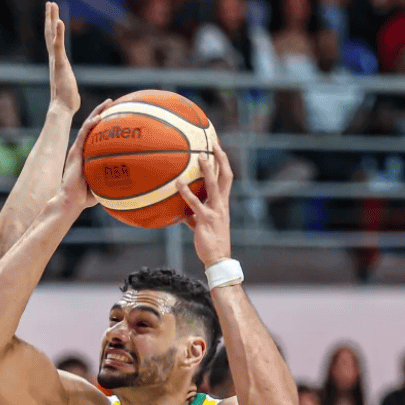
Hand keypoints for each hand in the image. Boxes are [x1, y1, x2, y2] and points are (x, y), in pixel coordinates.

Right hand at [45, 3, 79, 113]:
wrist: (62, 109)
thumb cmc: (67, 101)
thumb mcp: (69, 88)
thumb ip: (69, 84)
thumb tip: (72, 93)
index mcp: (57, 62)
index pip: (53, 41)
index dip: (52, 28)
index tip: (52, 15)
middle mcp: (54, 59)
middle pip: (49, 34)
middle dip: (49, 17)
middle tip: (49, 2)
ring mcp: (56, 61)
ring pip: (51, 36)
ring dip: (52, 19)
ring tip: (52, 5)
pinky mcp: (60, 64)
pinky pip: (58, 46)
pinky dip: (58, 33)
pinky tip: (59, 21)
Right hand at [58, 99, 113, 212]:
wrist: (71, 200)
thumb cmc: (86, 197)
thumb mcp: (104, 185)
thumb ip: (114, 179)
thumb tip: (133, 180)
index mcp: (88, 154)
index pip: (98, 135)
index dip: (106, 124)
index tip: (117, 114)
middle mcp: (83, 149)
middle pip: (93, 125)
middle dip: (102, 112)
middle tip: (113, 102)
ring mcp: (78, 149)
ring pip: (88, 125)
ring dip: (98, 112)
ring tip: (108, 103)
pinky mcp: (74, 151)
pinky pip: (83, 134)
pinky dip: (90, 124)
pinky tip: (99, 118)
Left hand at [176, 138, 233, 266]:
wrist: (218, 259)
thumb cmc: (211, 244)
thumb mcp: (204, 226)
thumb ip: (195, 217)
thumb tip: (184, 213)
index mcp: (223, 204)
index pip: (226, 179)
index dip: (224, 163)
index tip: (218, 149)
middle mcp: (222, 205)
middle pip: (225, 177)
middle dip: (220, 159)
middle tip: (212, 144)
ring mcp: (215, 211)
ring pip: (213, 185)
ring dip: (207, 169)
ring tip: (199, 156)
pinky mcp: (206, 220)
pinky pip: (195, 203)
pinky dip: (186, 192)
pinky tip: (178, 184)